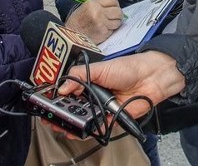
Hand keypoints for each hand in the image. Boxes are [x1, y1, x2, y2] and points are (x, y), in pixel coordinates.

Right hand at [58, 51, 185, 119]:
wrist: (150, 77)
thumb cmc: (127, 68)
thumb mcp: (100, 68)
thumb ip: (78, 76)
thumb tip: (62, 87)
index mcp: (88, 81)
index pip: (69, 90)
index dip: (58, 97)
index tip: (46, 102)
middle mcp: (93, 95)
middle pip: (73, 107)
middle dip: (62, 113)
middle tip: (51, 117)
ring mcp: (101, 107)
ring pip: (83, 119)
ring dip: (72, 123)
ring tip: (62, 126)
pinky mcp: (111, 119)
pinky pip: (97, 127)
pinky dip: (88, 130)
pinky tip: (78, 130)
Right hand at [64, 0, 123, 42]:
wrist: (69, 35)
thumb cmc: (77, 21)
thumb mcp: (86, 7)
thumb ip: (100, 5)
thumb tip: (115, 7)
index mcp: (92, 4)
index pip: (113, 0)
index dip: (115, 4)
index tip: (114, 8)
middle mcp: (98, 12)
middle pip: (118, 11)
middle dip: (118, 15)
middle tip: (114, 17)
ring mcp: (101, 24)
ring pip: (117, 22)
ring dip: (114, 24)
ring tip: (107, 24)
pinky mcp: (102, 33)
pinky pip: (112, 31)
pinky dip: (109, 31)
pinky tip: (102, 31)